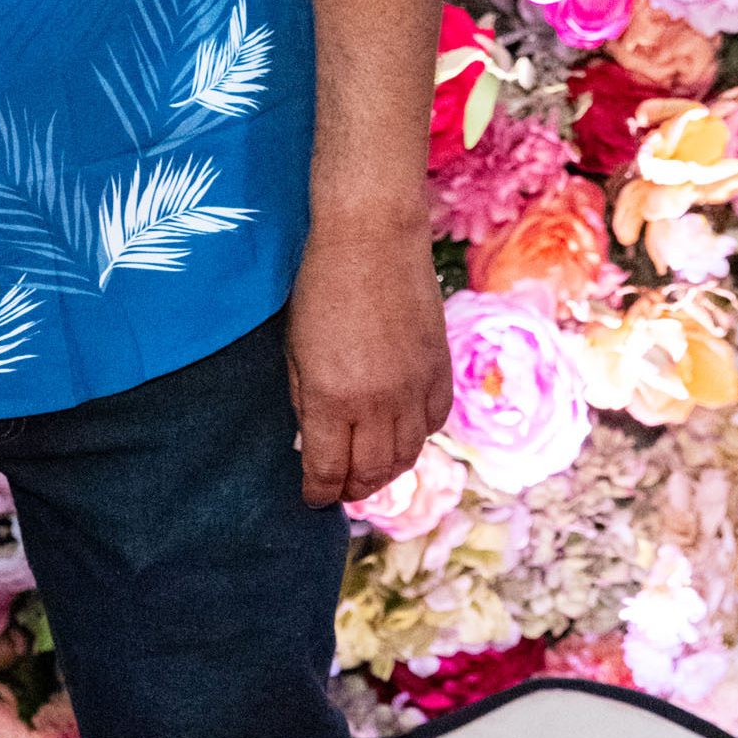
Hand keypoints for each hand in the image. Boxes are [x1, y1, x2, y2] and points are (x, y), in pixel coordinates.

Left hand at [285, 213, 450, 507]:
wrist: (373, 239)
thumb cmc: (320, 287)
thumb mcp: (295, 349)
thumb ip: (306, 402)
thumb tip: (313, 444)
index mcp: (334, 400)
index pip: (329, 470)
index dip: (319, 491)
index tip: (312, 497)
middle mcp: (380, 404)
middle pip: (373, 472)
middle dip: (353, 489)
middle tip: (340, 491)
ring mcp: (415, 389)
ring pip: (408, 455)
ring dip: (387, 473)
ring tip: (369, 474)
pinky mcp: (441, 372)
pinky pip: (434, 424)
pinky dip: (416, 438)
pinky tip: (401, 436)